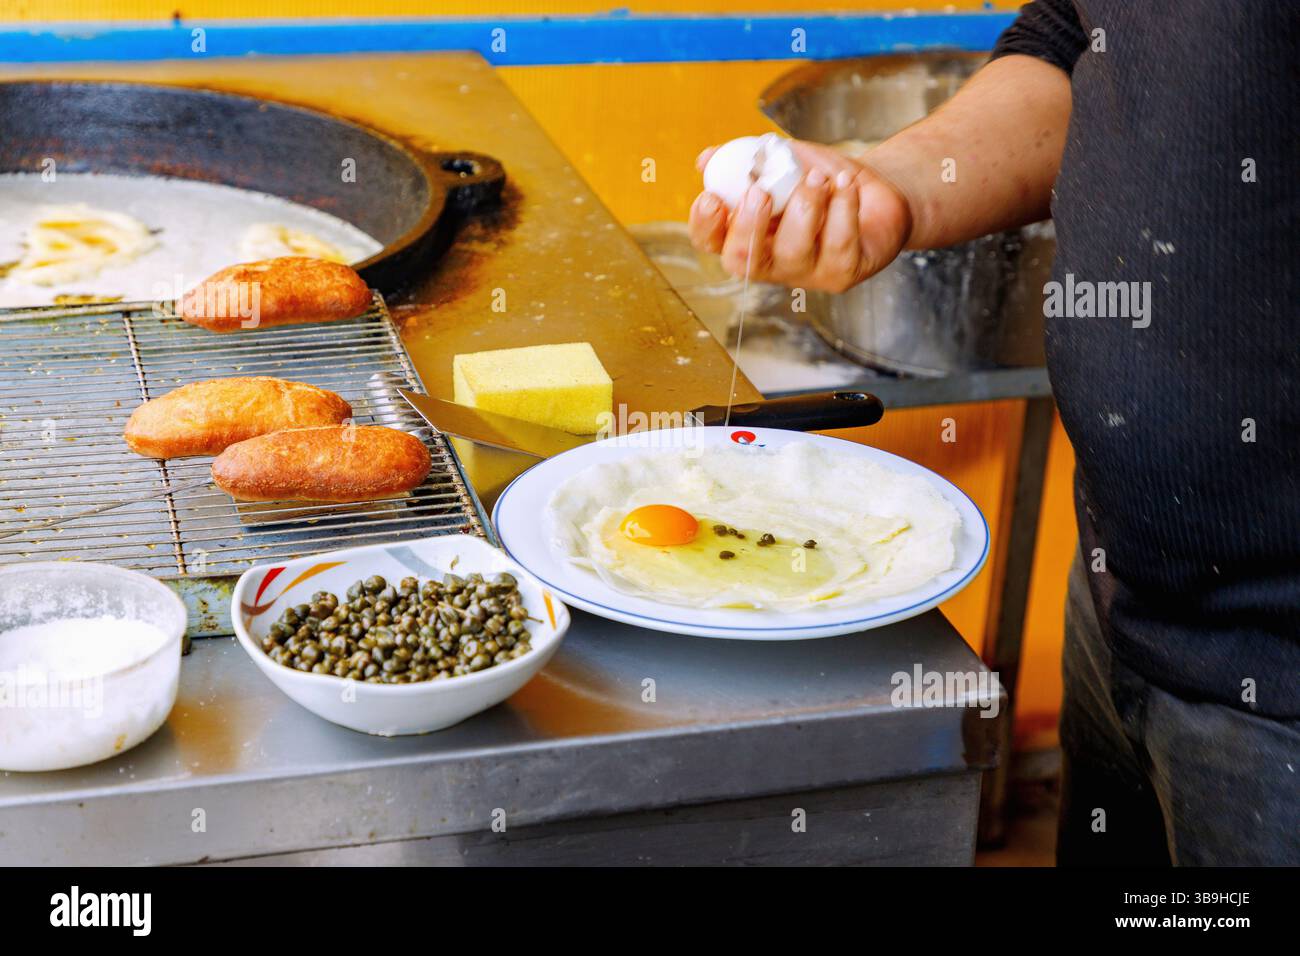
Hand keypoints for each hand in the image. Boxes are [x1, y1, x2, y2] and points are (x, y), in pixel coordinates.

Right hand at [688, 141, 911, 292]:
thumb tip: (706, 159)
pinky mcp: (842, 274)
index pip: (711, 242)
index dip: (705, 225)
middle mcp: (770, 261)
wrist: (873, 188)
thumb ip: (747, 158)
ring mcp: (805, 273)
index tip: (711, 197)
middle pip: (742, 261)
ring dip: (805, 206)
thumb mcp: (782, 159)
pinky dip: (842, 206)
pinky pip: (837, 244)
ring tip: (819, 177)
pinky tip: (846, 184)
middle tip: (760, 191)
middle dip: (748, 226)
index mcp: (745, 234)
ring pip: (793, 251)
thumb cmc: (820, 178)